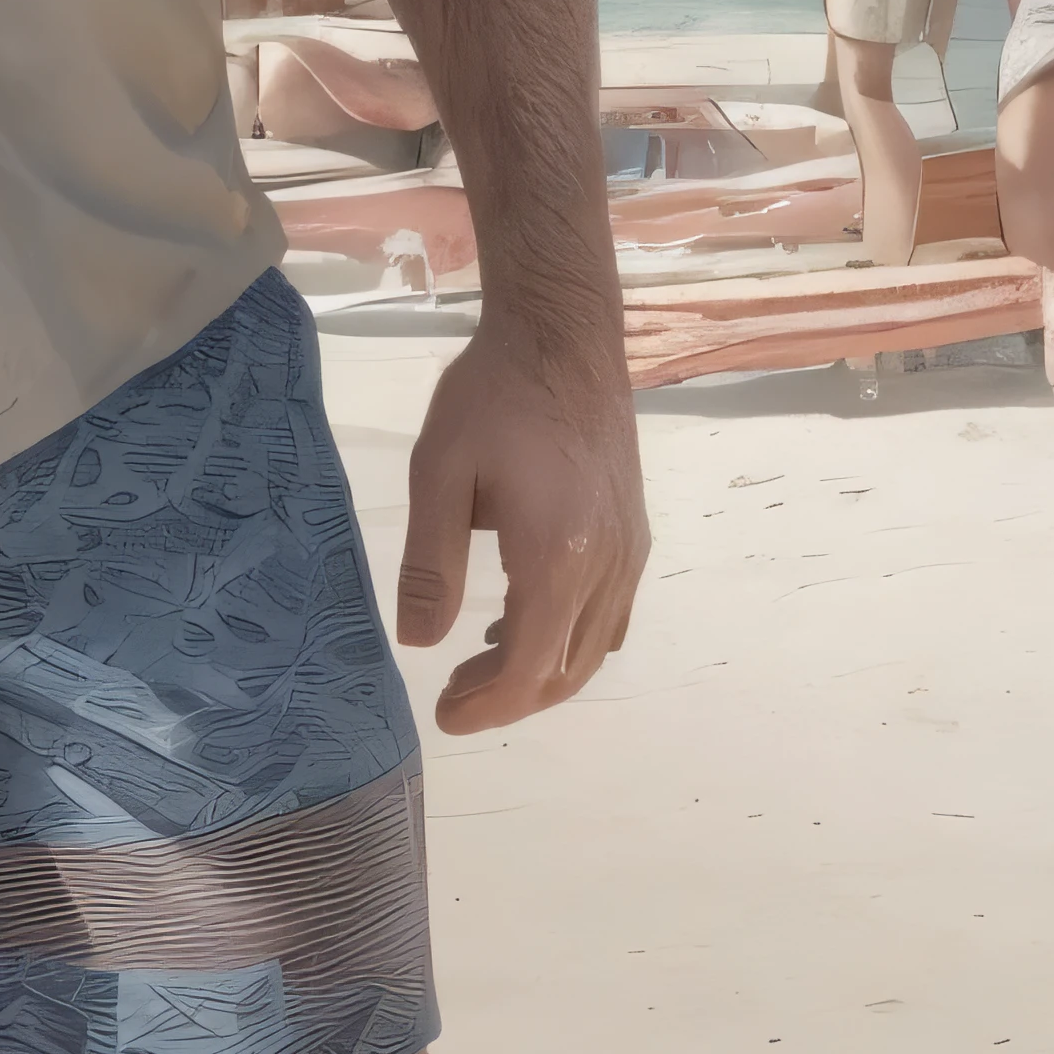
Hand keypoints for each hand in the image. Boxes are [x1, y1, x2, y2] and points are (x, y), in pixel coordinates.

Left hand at [396, 314, 650, 732]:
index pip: (529, 667)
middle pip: (566, 669)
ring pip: (592, 647)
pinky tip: (526, 619)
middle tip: (453, 695)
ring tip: (479, 663)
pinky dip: (569, 638)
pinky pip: (610, 614)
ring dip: (540, 670)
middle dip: (510, 696)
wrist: (564, 336)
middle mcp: (607, 567)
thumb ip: (431, 563)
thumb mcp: (440, 471)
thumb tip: (418, 642)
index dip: (488, 705)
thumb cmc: (493, 395)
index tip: (445, 716)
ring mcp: (629, 551)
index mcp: (556, 558)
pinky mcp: (634, 532)